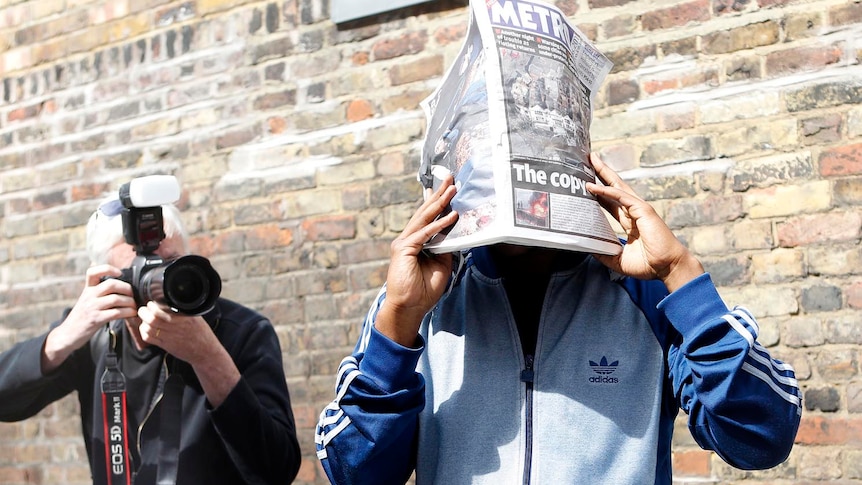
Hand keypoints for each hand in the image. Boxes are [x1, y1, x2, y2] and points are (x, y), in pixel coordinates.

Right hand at [42, 265, 137, 372]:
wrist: (67, 334)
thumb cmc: (81, 317)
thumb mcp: (86, 299)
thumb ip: (97, 289)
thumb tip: (109, 274)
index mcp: (87, 289)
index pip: (93, 272)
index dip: (107, 269)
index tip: (119, 273)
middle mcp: (89, 296)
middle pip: (111, 284)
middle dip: (127, 288)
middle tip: (133, 295)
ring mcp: (92, 307)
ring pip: (116, 298)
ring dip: (130, 302)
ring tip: (134, 306)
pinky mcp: (96, 319)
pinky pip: (116, 312)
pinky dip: (128, 312)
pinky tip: (132, 314)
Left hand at [137, 302, 216, 365]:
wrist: (205, 351)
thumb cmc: (201, 333)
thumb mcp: (196, 317)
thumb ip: (184, 309)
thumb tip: (170, 301)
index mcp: (184, 318)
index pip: (162, 310)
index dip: (152, 306)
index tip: (151, 304)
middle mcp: (176, 327)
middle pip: (152, 319)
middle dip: (144, 313)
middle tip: (143, 310)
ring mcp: (170, 338)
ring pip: (149, 328)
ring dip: (143, 322)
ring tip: (144, 319)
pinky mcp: (166, 346)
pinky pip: (149, 339)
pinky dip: (144, 333)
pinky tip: (146, 329)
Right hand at [375, 175, 458, 346]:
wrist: (409, 307)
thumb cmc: (423, 290)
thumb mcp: (441, 264)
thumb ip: (445, 247)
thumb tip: (456, 233)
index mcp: (416, 241)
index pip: (428, 217)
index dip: (437, 201)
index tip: (446, 187)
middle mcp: (408, 238)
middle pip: (426, 212)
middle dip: (439, 194)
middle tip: (451, 178)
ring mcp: (404, 242)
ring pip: (424, 218)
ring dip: (440, 202)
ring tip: (452, 189)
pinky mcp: (403, 249)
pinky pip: (425, 234)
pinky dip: (439, 225)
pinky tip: (451, 216)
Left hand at [586, 154, 703, 291]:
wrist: (667, 267)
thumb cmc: (649, 265)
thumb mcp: (618, 260)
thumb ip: (604, 253)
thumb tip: (587, 247)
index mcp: (630, 222)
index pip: (610, 203)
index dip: (598, 192)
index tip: (585, 184)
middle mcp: (634, 212)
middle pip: (613, 188)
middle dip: (602, 173)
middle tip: (589, 159)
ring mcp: (639, 209)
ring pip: (617, 187)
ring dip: (604, 173)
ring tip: (592, 160)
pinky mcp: (643, 210)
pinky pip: (622, 197)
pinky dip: (608, 191)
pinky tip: (594, 186)